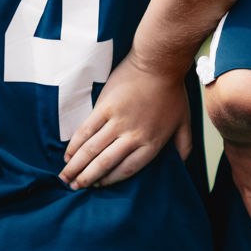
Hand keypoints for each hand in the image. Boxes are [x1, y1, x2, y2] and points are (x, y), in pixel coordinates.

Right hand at [59, 54, 190, 188]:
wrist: (158, 63)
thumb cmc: (172, 91)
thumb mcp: (185, 122)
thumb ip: (184, 146)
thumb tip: (183, 166)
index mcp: (151, 143)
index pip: (127, 169)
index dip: (110, 180)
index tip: (98, 187)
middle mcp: (133, 136)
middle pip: (105, 163)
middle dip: (87, 178)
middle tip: (73, 188)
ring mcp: (117, 121)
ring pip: (92, 149)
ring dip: (76, 165)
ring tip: (65, 177)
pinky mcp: (105, 106)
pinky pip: (86, 130)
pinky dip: (75, 144)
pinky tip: (68, 154)